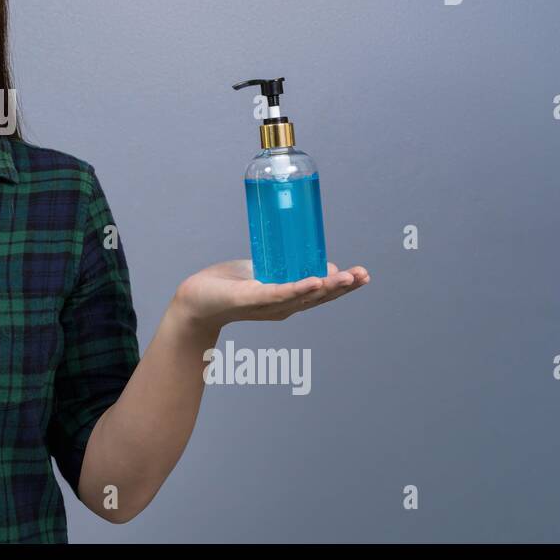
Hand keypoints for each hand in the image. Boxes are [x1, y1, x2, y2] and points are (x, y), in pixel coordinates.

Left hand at [171, 260, 369, 334]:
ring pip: (303, 296)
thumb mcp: (259, 271)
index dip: (342, 285)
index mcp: (286, 300)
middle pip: (318, 297)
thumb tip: (309, 253)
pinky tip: (315, 281)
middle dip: (344, 287)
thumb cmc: (225, 286)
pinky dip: (298, 288)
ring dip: (328, 286)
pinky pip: (278, 294)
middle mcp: (281, 306)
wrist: (193, 300)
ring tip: (349, 277)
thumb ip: (280, 264)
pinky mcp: (250, 299)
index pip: (320, 294)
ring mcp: (267, 305)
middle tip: (365, 275)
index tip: (361, 274)